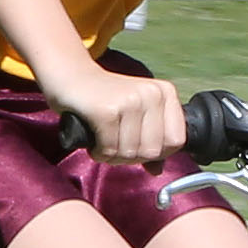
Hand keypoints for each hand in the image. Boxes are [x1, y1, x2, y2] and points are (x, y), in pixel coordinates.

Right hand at [43, 61, 185, 165]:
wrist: (70, 77)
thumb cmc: (105, 99)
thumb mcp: (135, 115)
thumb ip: (150, 140)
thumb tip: (157, 170)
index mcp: (165, 92)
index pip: (176, 141)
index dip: (157, 152)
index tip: (138, 146)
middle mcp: (152, 94)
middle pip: (153, 151)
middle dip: (132, 157)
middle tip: (116, 145)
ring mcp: (130, 100)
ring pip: (130, 153)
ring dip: (113, 156)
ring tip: (104, 141)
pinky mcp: (107, 111)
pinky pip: (109, 150)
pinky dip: (99, 153)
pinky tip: (94, 141)